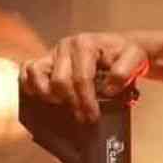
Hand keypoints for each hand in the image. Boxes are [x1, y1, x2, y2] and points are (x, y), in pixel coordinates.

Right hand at [19, 32, 149, 122]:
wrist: (120, 48)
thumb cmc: (125, 54)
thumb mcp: (135, 58)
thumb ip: (124, 72)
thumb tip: (107, 89)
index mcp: (86, 44)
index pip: (81, 77)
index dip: (86, 100)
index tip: (92, 116)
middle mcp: (66, 46)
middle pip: (59, 80)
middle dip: (72, 103)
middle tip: (84, 118)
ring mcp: (53, 52)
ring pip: (37, 74)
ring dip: (49, 95)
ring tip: (65, 106)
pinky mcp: (46, 60)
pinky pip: (27, 71)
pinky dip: (31, 85)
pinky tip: (45, 98)